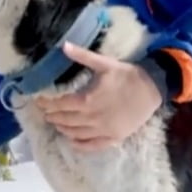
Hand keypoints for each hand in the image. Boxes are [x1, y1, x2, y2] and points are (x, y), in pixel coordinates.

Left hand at [35, 42, 162, 151]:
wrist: (152, 89)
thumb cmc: (127, 75)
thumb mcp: (104, 63)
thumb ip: (82, 56)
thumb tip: (64, 45)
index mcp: (87, 100)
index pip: (60, 104)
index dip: (47, 104)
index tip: (38, 101)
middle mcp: (92, 118)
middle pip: (65, 120)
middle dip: (52, 116)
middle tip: (44, 112)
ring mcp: (103, 130)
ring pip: (75, 134)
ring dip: (62, 129)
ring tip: (55, 123)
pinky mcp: (113, 137)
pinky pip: (92, 145)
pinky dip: (79, 145)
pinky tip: (71, 141)